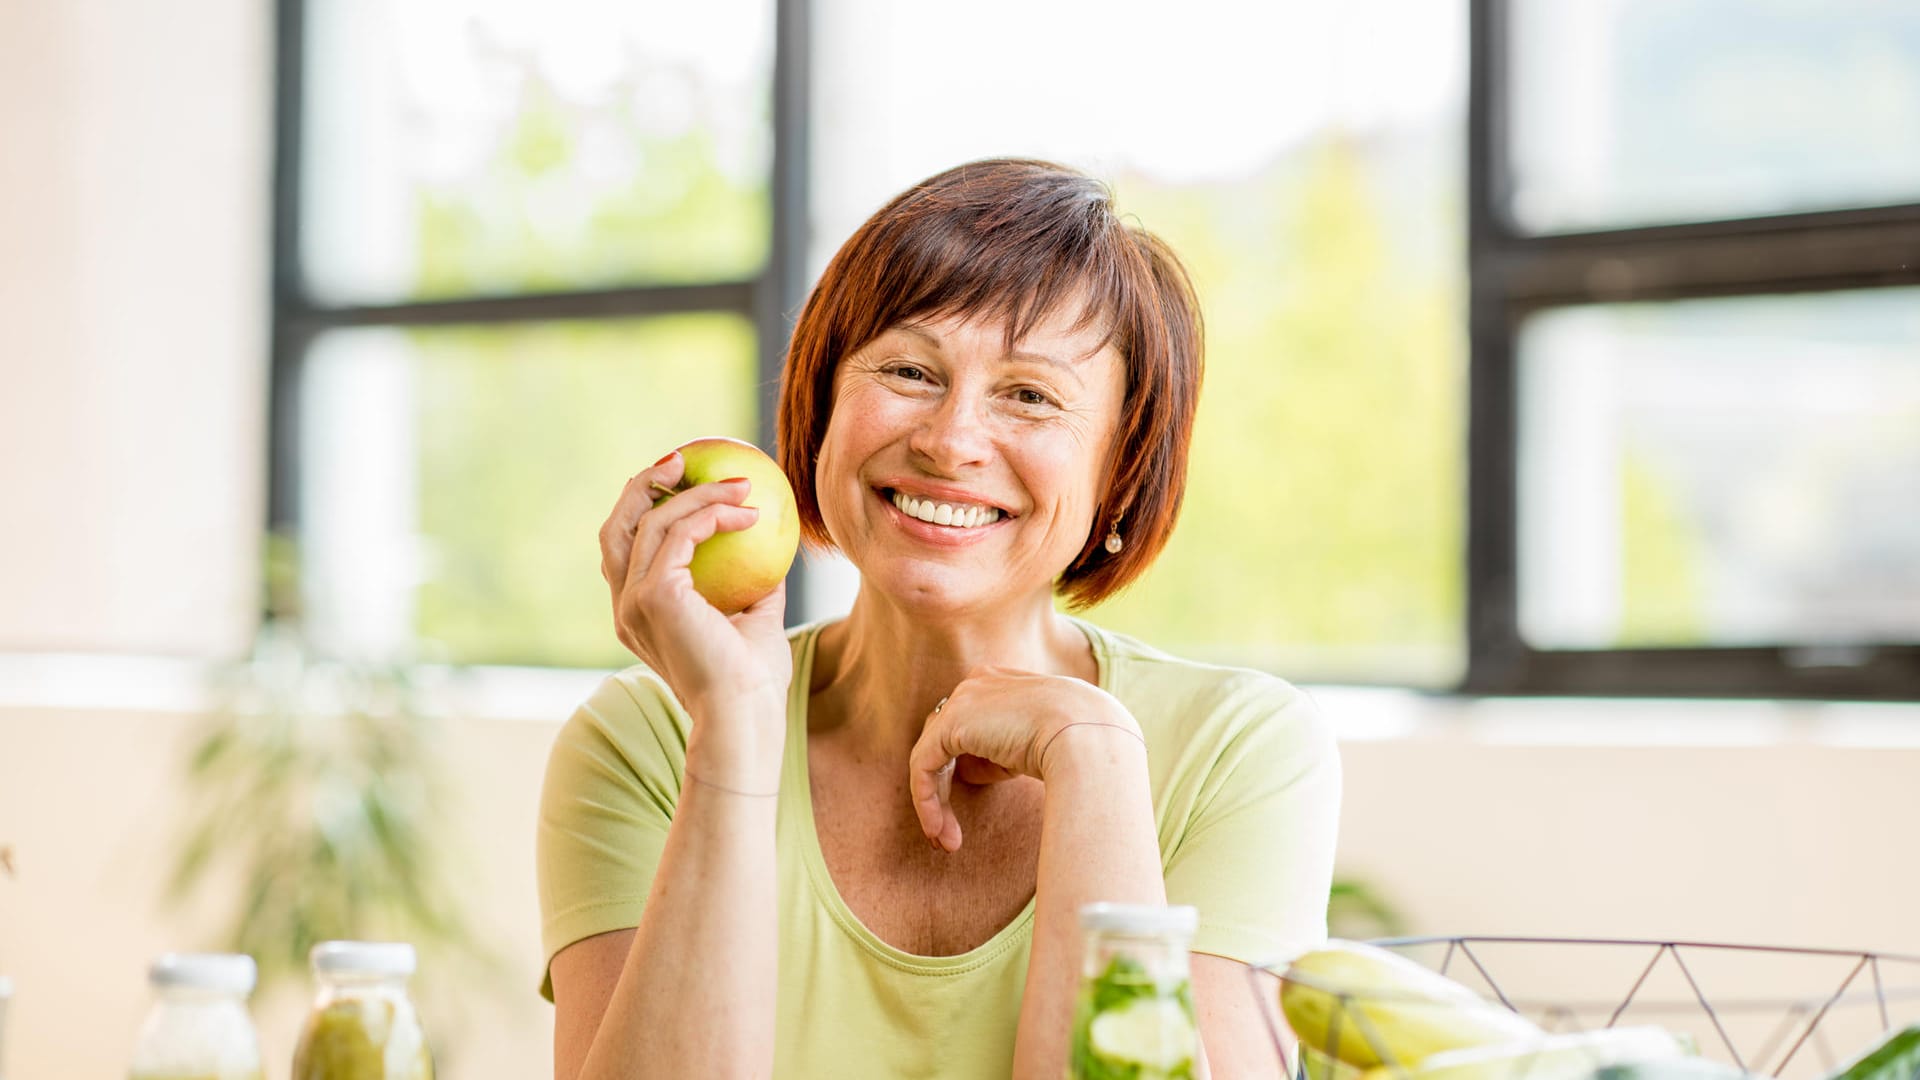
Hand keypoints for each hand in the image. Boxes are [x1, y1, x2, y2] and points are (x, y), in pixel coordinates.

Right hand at [598, 452, 792, 717]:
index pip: (625, 552)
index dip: (643, 510)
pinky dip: (714, 513)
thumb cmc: (753, 682)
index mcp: (638, 616)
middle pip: (616, 528)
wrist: (744, 718)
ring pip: (650, 521)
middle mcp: (625, 608)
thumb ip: (756, 586)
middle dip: (642, 485)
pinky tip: (750, 513)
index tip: (681, 483)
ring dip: (696, 493)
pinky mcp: (654, 595)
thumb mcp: (756, 622)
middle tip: (684, 460)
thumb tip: (771, 546)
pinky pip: (680, 533)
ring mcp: (633, 601)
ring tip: (741, 483)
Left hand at [907, 667, 1144, 851]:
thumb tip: (969, 771)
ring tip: (947, 842)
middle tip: (948, 832)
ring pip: (931, 756)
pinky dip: (927, 800)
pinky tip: (939, 829)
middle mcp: (977, 683)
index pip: (967, 725)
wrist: (1088, 736)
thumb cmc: (1077, 744)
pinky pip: (924, 765)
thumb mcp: (1035, 744)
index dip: (964, 767)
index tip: (969, 805)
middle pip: (943, 740)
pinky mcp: (950, 723)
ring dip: (935, 803)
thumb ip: (1000, 751)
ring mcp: (962, 699)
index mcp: (999, 681)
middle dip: (943, 789)